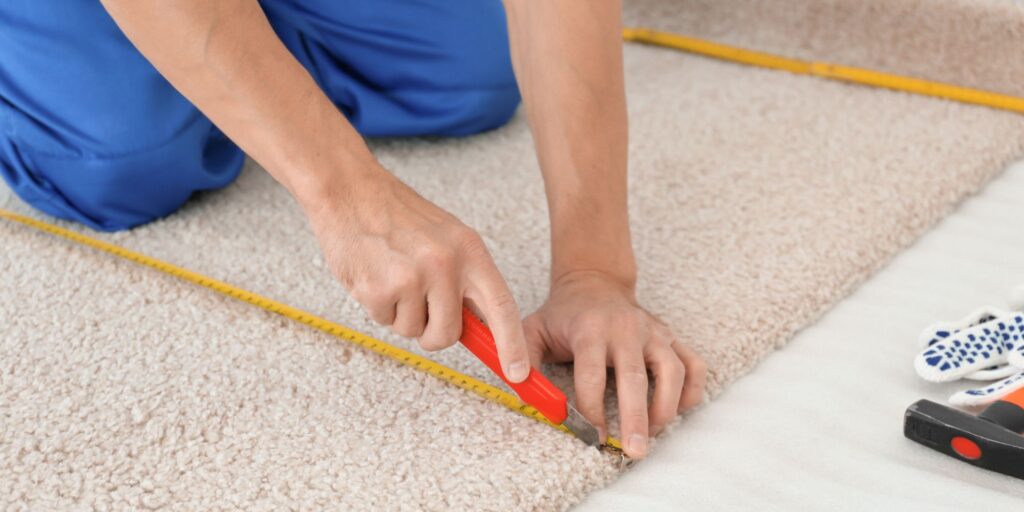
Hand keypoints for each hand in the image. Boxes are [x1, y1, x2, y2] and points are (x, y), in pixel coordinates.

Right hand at [302, 167, 531, 382]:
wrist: (350, 190)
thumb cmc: (397, 216)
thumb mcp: (447, 239)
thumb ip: (465, 281)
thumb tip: (484, 328)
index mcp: (470, 249)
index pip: (501, 305)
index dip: (512, 344)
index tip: (519, 373)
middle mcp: (445, 263)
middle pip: (449, 334)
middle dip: (433, 333)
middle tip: (418, 305)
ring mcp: (412, 277)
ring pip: (413, 331)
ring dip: (401, 315)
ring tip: (392, 276)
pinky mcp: (380, 289)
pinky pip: (385, 322)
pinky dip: (378, 307)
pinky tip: (374, 275)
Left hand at [523, 270, 706, 457]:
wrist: (594, 282)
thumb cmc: (563, 314)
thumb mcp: (534, 328)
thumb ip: (523, 356)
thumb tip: (518, 384)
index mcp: (590, 329)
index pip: (592, 373)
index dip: (592, 408)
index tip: (592, 436)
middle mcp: (626, 329)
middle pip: (635, 377)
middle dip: (636, 417)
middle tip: (634, 451)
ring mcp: (653, 333)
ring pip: (672, 371)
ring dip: (666, 406)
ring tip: (653, 433)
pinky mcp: (671, 337)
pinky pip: (693, 365)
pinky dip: (692, 391)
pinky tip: (678, 411)